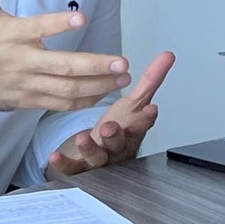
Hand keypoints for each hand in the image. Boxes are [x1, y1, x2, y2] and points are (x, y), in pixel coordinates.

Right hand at [0, 0, 133, 111]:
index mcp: (12, 34)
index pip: (38, 28)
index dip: (59, 25)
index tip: (83, 19)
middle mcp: (22, 61)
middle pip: (62, 66)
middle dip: (94, 66)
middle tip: (122, 62)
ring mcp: (27, 83)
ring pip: (66, 89)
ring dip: (97, 85)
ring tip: (123, 79)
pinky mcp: (29, 100)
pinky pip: (60, 103)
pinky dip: (84, 101)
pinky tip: (104, 93)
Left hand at [48, 52, 175, 175]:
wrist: (105, 153)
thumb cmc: (121, 127)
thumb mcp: (136, 103)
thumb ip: (151, 80)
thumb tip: (168, 55)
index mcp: (132, 130)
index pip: (142, 124)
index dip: (146, 119)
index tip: (151, 109)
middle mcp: (118, 146)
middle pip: (119, 144)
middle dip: (115, 136)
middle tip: (110, 127)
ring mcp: (100, 157)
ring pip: (98, 157)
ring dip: (91, 148)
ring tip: (83, 138)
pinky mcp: (82, 166)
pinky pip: (74, 168)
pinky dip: (66, 164)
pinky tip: (56, 156)